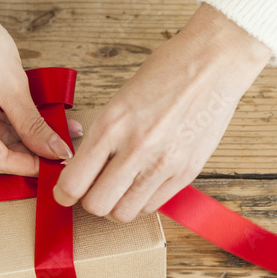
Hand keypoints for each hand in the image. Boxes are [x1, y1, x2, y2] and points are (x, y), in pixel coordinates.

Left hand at [54, 3, 271, 221]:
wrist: (213, 64)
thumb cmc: (166, 72)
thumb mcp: (119, 99)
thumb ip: (101, 136)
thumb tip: (82, 168)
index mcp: (111, 125)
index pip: (74, 183)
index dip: (63, 193)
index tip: (65, 191)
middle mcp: (136, 148)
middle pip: (96, 205)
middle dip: (89, 201)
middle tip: (94, 188)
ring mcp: (163, 164)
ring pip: (123, 213)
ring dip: (116, 205)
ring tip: (120, 187)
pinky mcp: (186, 173)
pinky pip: (152, 206)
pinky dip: (141, 201)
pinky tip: (142, 182)